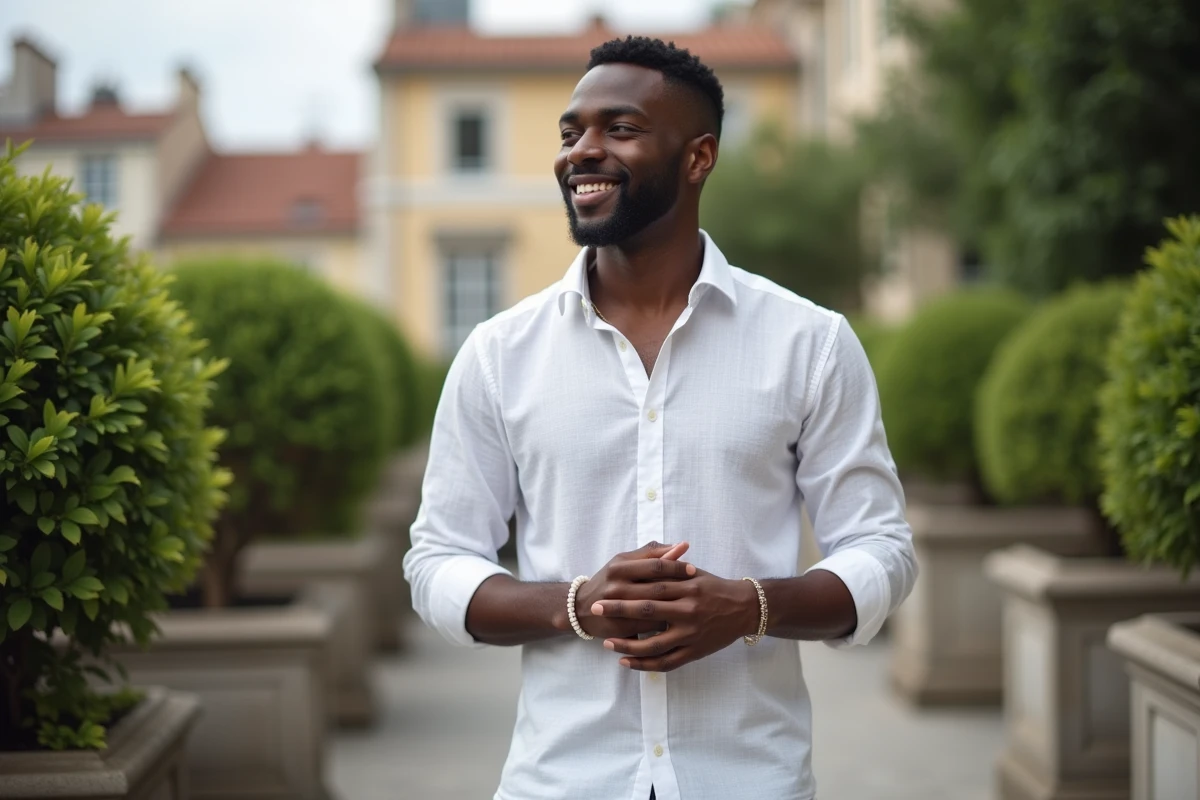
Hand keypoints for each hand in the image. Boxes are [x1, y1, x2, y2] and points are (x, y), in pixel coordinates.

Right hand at [574, 541, 696, 640]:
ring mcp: (618, 611)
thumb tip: (683, 545)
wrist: (581, 608)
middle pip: (657, 589)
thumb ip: (653, 554)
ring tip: (692, 607)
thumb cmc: (611, 580)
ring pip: (655, 611)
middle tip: (698, 590)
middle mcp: (617, 587)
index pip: (655, 565)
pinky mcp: (620, 629)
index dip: (676, 567)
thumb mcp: (627, 562)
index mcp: (620, 568)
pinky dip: (665, 626)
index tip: (693, 570)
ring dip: (675, 609)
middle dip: (680, 589)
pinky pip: (649, 629)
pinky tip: (677, 622)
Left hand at [590, 567, 760, 672]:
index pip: (651, 588)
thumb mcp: (694, 573)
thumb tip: (644, 560)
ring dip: (628, 644)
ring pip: (654, 644)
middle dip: (619, 611)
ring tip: (608, 644)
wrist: (745, 608)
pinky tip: (627, 662)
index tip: (604, 592)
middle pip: (648, 611)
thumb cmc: (714, 587)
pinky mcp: (695, 651)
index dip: (626, 590)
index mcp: (687, 588)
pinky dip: (645, 664)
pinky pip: (667, 662)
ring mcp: (692, 634)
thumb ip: (670, 568)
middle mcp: (689, 611)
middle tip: (595, 610)